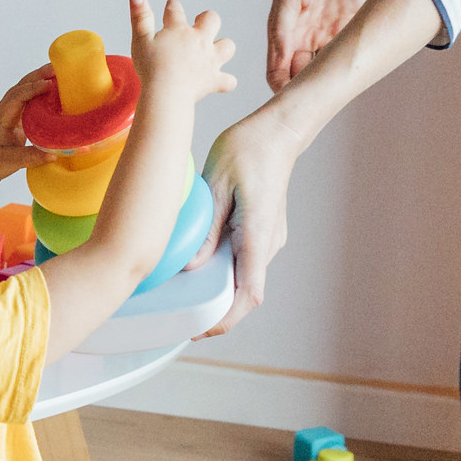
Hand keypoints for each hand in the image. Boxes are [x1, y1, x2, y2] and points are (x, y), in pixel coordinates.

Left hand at [0, 65, 54, 202]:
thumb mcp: (11, 162)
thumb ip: (31, 157)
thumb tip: (54, 154)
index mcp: (1, 117)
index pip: (16, 96)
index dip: (32, 89)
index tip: (49, 85)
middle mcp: (5, 110)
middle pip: (20, 86)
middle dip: (37, 75)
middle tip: (56, 67)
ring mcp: (10, 113)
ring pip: (24, 90)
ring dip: (39, 80)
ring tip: (57, 72)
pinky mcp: (17, 118)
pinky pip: (29, 99)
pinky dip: (40, 92)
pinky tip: (54, 89)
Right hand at [127, 0, 237, 110]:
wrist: (167, 93)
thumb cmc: (151, 68)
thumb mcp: (141, 40)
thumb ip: (140, 17)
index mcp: (179, 30)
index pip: (175, 10)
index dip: (172, 7)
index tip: (171, 6)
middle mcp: (199, 41)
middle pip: (212, 20)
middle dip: (206, 20)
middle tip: (199, 24)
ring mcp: (209, 60)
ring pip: (227, 46)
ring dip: (222, 47)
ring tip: (213, 52)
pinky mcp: (214, 80)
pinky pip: (228, 81)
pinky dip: (226, 82)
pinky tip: (221, 82)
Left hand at [198, 103, 297, 335]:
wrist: (279, 130)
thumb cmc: (250, 148)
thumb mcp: (217, 184)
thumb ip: (207, 229)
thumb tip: (192, 266)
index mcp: (257, 235)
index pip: (248, 294)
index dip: (225, 319)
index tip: (199, 330)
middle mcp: (268, 243)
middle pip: (244, 292)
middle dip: (216, 310)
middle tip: (180, 316)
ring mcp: (268, 238)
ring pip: (243, 276)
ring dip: (218, 290)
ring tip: (184, 294)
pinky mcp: (263, 230)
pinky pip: (243, 260)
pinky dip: (223, 271)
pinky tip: (199, 267)